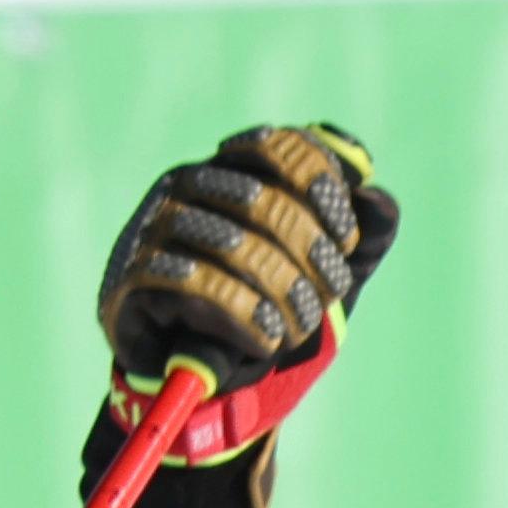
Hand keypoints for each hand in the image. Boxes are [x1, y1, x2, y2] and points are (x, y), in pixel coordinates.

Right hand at [100, 124, 394, 387]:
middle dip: (312, 255)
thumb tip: (376, 196)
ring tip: (298, 326)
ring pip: (236, 247)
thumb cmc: (264, 299)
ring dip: (284, 295)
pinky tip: (265, 340)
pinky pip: (198, 287)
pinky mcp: (131, 277)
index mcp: (230, 167)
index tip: (345, 238)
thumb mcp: (322, 268)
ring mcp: (151, 227)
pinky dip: (246, 318)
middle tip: (329, 293)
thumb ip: (361, 233)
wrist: (193, 360)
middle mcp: (184, 185)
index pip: (279, 148)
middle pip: (265, 203)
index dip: (322, 188)